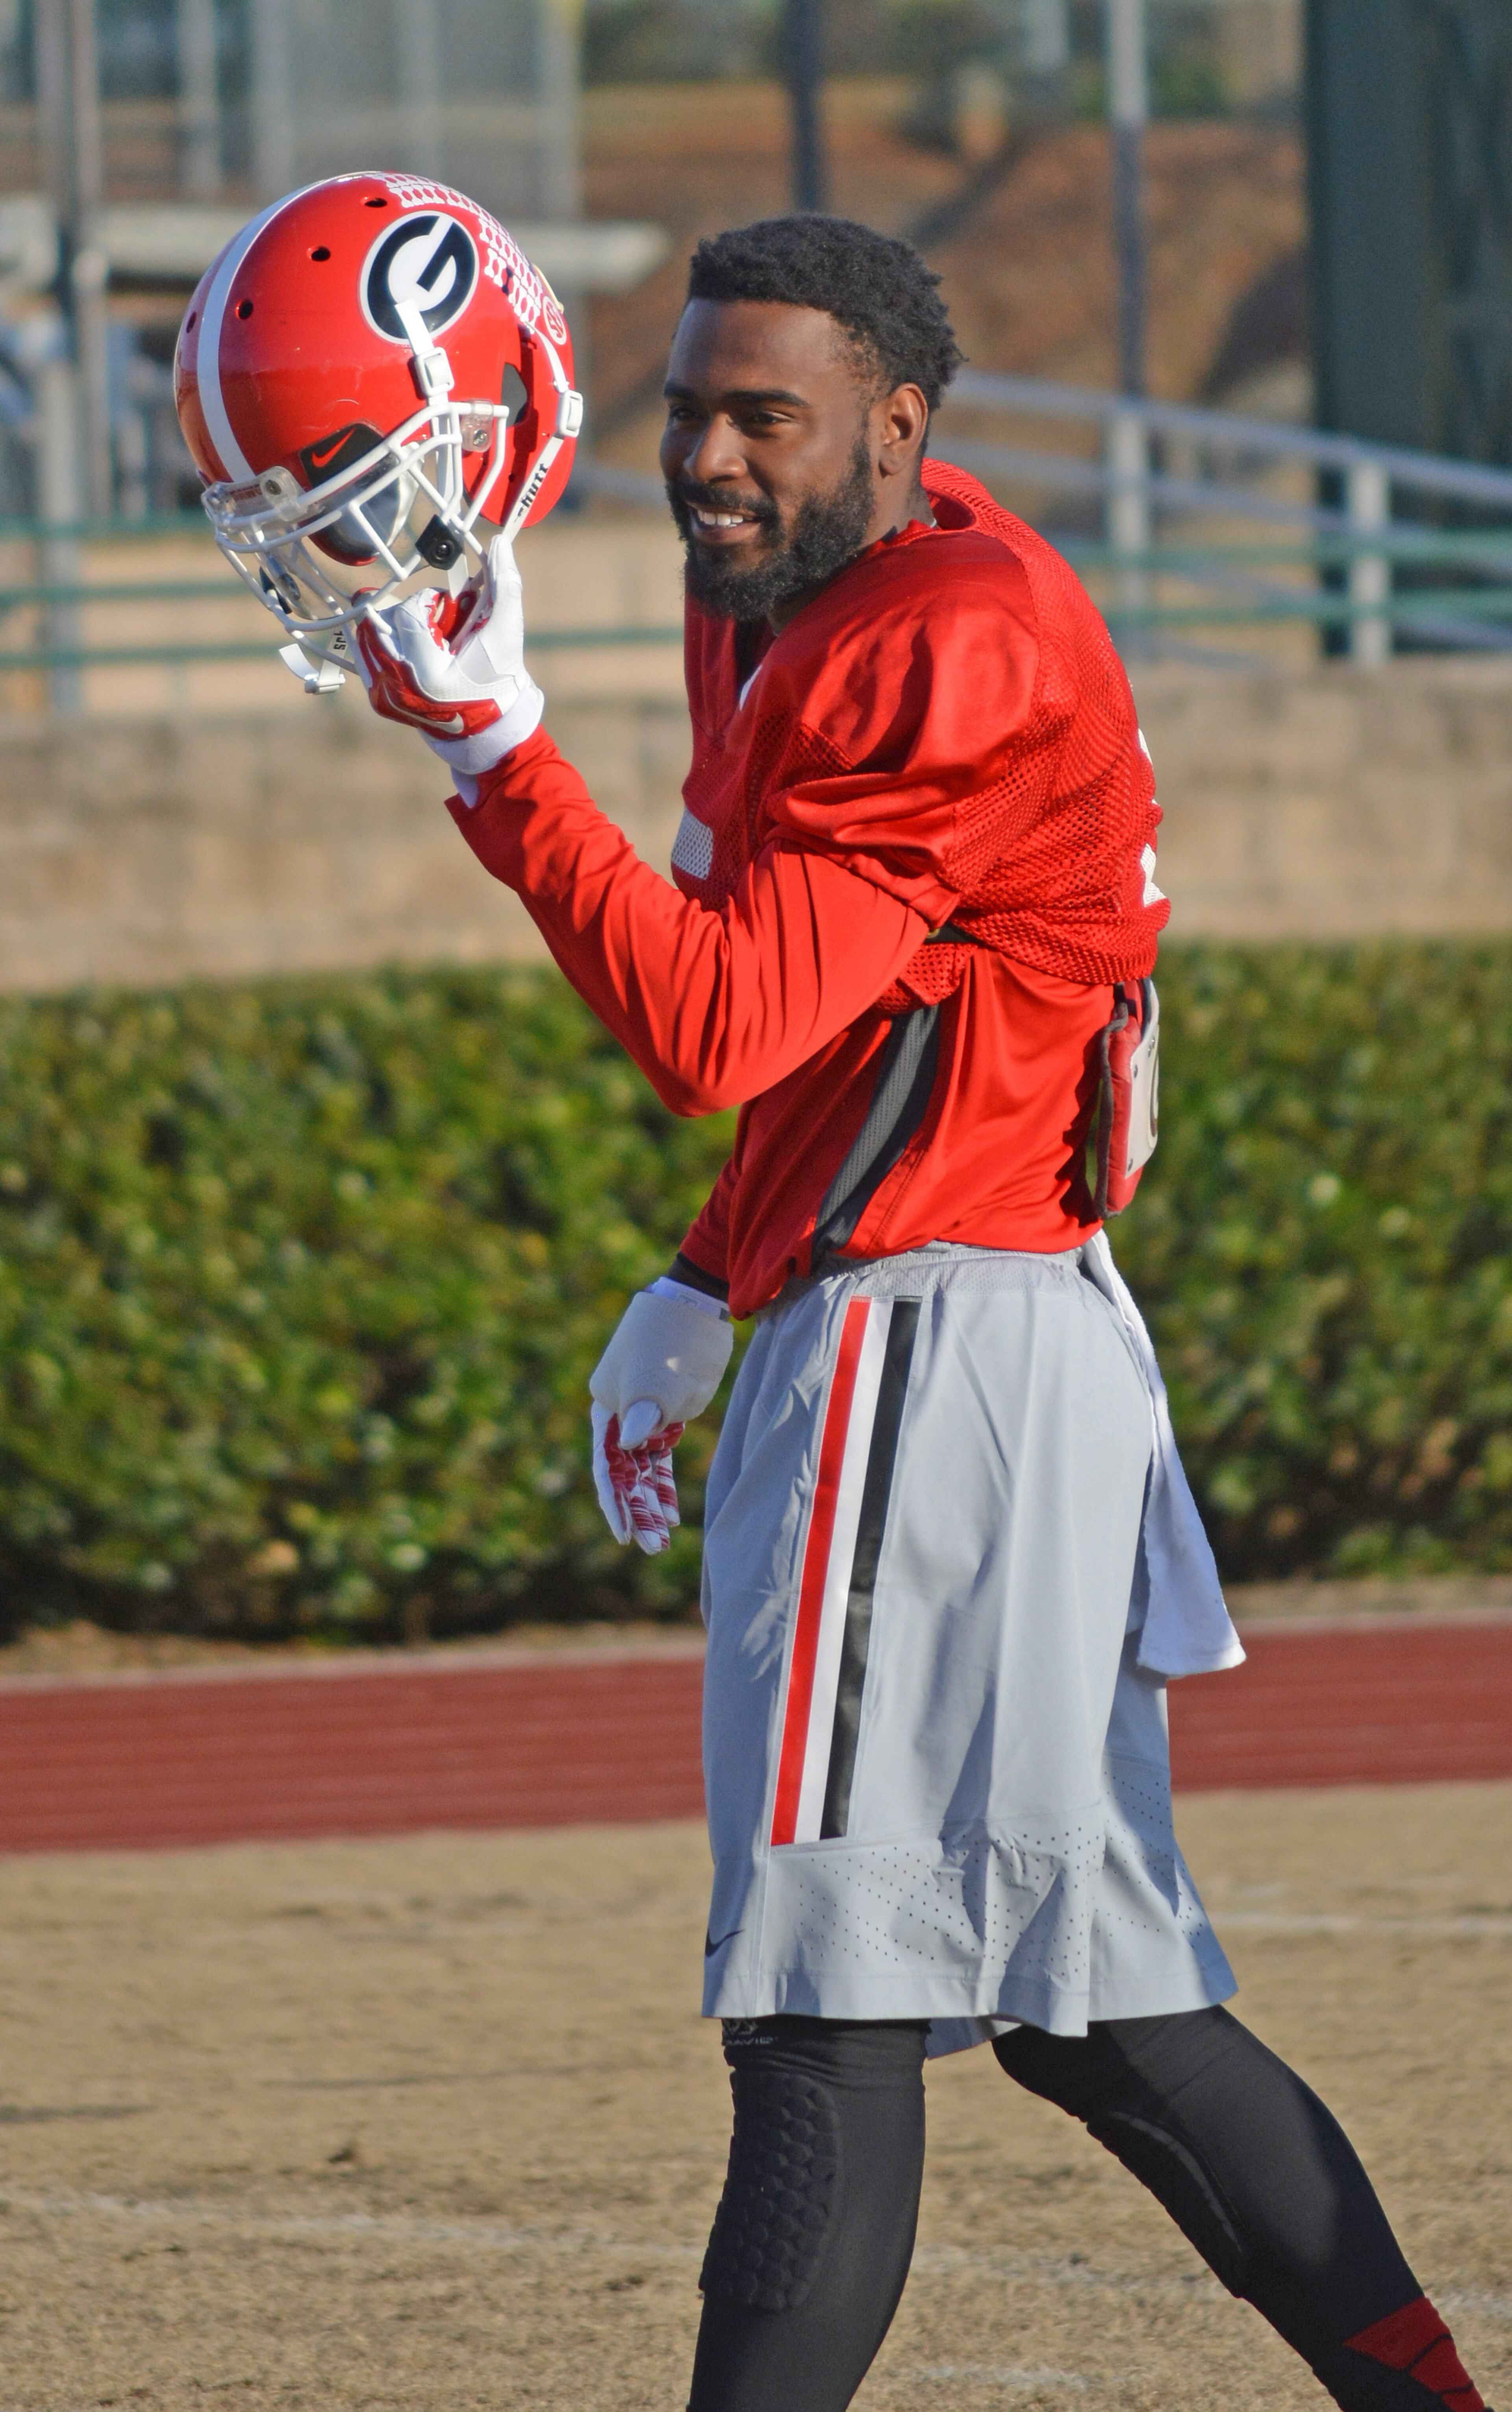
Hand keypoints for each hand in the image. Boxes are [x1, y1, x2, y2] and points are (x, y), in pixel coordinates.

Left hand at [353, 531, 543, 782]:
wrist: (488, 726)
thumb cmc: (498, 678)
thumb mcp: (506, 632)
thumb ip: (504, 585)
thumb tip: (499, 542)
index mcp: (424, 672)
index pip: (409, 611)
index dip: (431, 602)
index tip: (450, 612)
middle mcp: (396, 686)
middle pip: (382, 619)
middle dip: (411, 613)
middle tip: (439, 627)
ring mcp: (382, 693)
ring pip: (367, 632)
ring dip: (395, 625)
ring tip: (426, 639)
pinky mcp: (377, 697)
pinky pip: (366, 652)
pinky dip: (385, 642)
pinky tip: (410, 650)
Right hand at [589, 1284, 733, 1553]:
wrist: (699, 1304)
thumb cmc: (672, 1338)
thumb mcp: (655, 1376)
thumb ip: (645, 1413)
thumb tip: (635, 1445)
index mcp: (606, 1405)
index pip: (605, 1464)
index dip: (614, 1501)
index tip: (624, 1534)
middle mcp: (619, 1413)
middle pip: (623, 1472)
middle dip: (636, 1510)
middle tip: (653, 1547)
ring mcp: (643, 1414)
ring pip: (642, 1469)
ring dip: (651, 1503)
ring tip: (664, 1540)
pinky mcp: (667, 1413)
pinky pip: (660, 1458)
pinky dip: (664, 1484)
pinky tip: (672, 1512)